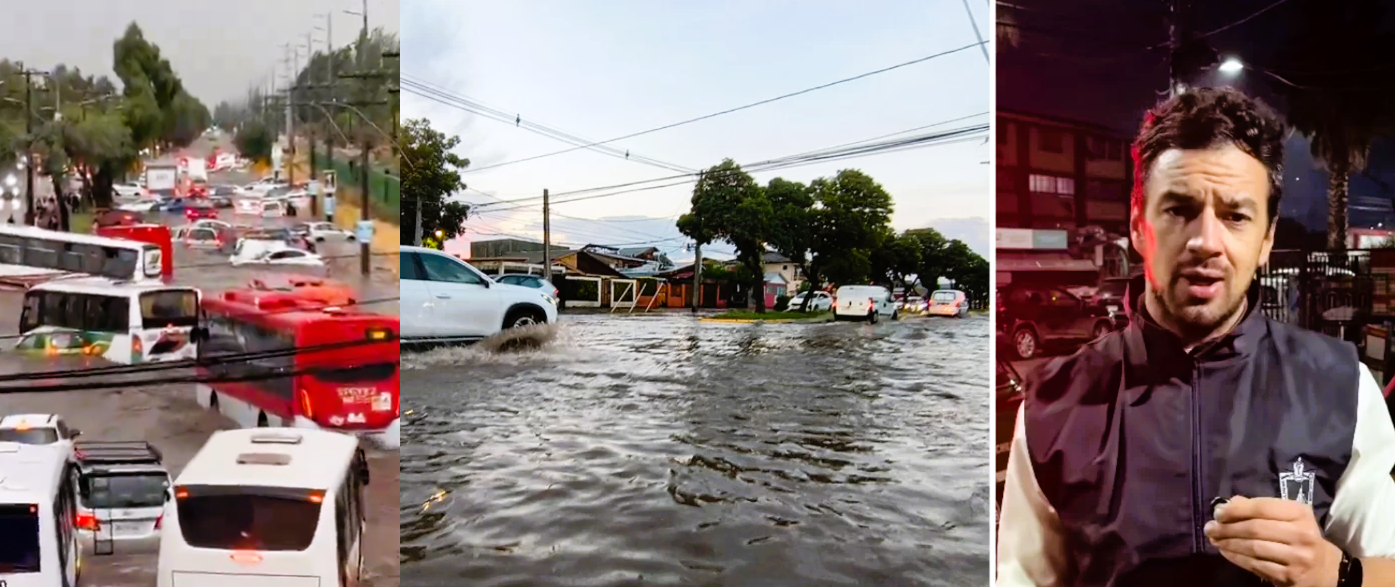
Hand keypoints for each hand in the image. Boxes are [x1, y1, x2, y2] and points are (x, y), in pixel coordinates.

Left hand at [1203, 496, 1341, 586]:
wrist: (1324, 568)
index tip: (1217, 513)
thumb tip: (1229, 504)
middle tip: (1209, 528)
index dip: (1235, 510)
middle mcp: (1302, 533)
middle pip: (1255, 528)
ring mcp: (1297, 557)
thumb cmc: (1299, 536)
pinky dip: (1237, 558)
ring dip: (1228, 543)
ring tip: (1214, 539)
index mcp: (1300, 513)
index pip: (1261, 508)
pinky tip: (1226, 552)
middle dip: (1227, 528)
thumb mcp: (1286, 517)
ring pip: (1254, 548)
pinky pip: (1256, 565)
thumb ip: (1259, 508)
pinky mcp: (1289, 575)